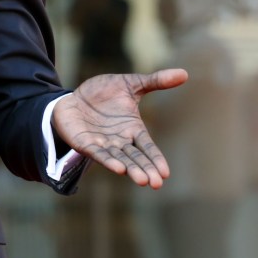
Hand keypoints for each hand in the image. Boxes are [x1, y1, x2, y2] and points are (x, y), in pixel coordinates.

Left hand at [52, 68, 187, 188]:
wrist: (72, 97)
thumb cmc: (102, 93)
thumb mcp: (130, 83)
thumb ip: (155, 81)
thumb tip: (185, 73)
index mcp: (132, 129)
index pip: (147, 146)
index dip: (156, 159)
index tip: (166, 173)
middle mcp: (120, 140)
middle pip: (135, 157)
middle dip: (145, 169)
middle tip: (156, 183)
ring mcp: (102, 143)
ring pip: (119, 159)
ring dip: (129, 169)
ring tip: (141, 180)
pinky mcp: (85, 144)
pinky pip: (97, 154)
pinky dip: (107, 160)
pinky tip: (118, 169)